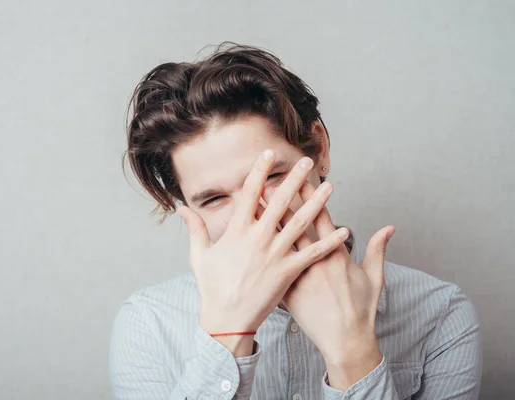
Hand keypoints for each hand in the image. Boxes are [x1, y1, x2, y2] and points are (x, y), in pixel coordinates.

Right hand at [177, 150, 349, 356]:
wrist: (227, 319)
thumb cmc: (212, 288)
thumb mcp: (199, 255)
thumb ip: (194, 229)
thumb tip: (181, 209)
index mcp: (237, 231)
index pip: (251, 193)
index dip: (260, 171)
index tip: (269, 154)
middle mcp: (259, 238)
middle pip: (280, 201)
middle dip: (294, 179)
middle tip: (306, 162)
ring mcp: (275, 255)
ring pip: (301, 223)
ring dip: (317, 203)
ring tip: (330, 187)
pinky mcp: (288, 272)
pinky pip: (313, 254)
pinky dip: (330, 242)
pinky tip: (344, 231)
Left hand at [262, 181, 394, 388]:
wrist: (346, 340)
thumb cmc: (361, 309)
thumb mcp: (375, 277)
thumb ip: (378, 250)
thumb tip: (390, 228)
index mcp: (336, 254)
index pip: (321, 218)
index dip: (310, 197)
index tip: (300, 179)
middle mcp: (315, 261)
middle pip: (295, 226)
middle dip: (282, 202)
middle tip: (269, 182)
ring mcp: (300, 275)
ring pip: (279, 243)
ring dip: (267, 223)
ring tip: (254, 206)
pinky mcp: (288, 291)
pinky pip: (272, 269)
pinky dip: (261, 253)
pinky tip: (248, 243)